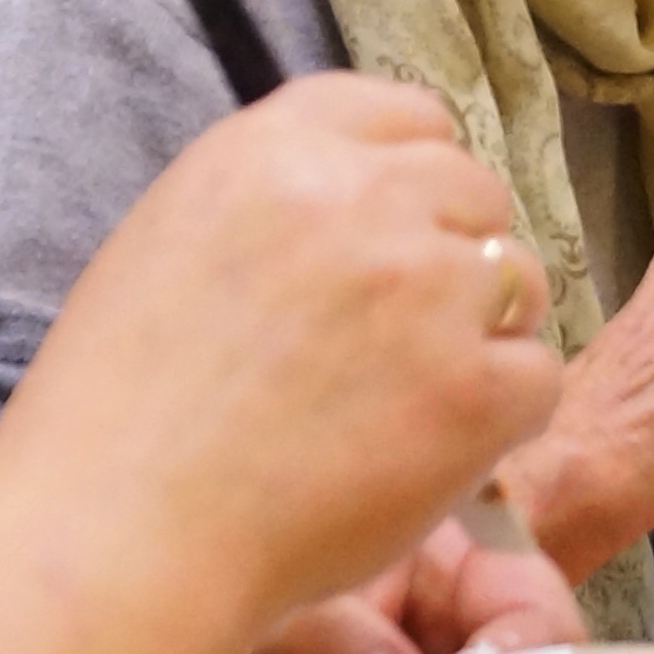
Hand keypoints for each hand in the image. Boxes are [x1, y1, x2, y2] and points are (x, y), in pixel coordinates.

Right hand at [0, 73, 565, 623]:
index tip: (399, 234)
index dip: (415, 176)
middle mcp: (362, 197)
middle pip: (473, 190)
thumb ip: (273, 203)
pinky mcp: (477, 385)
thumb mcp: (170, 247)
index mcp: (275, 148)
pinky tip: (428, 456)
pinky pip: (536, 376)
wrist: (117, 539)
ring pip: (518, 277)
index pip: (406, 114)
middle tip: (402, 340)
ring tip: (409, 403)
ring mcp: (428, 288)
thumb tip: (355, 203)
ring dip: (484, 333)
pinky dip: (500, 420)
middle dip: (453, 256)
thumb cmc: (117, 418)